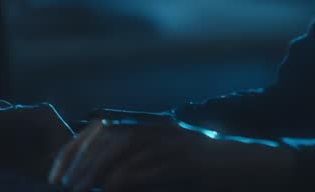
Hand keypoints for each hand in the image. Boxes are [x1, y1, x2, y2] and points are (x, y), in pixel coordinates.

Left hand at [48, 119, 295, 191]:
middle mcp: (162, 130)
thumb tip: (107, 183)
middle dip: (81, 160)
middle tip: (65, 185)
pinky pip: (153, 165)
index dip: (75, 148)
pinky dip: (129, 177)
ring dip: (99, 170)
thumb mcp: (172, 167)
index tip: (57, 174)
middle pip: (109, 135)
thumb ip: (142, 170)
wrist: (258, 165)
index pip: (104, 129)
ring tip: (83, 188)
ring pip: (127, 148)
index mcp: (154, 129)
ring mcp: (178, 142)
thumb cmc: (214, 172)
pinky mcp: (192, 160)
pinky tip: (112, 188)